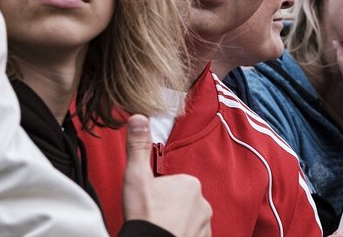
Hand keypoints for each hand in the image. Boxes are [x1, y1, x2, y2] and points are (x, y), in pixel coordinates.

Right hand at [123, 115, 211, 236]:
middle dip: (167, 209)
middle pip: (180, 202)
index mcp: (190, 183)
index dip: (157, 194)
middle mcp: (204, 202)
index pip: (172, 185)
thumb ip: (137, 147)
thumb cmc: (146, 215)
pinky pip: (193, 234)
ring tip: (159, 229)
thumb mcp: (136, 177)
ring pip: (187, 219)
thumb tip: (139, 117)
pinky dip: (181, 235)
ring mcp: (206, 223)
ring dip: (175, 224)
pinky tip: (168, 236)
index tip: (148, 202)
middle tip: (152, 217)